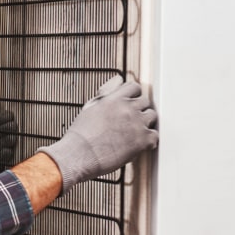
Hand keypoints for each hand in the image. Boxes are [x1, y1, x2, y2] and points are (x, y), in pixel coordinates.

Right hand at [37, 78, 157, 191]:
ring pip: (152, 116)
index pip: (134, 87)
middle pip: (145, 101)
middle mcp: (128, 109)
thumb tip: (118, 79)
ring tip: (133, 132)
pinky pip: (155, 136)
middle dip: (139, 109)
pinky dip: (148, 141)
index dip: (132, 96)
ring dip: (145, 123)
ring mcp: (137, 124)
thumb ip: (106, 91)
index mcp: (114, 99)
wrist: (79, 156)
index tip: (130, 104)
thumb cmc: (81, 135)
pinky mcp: (142, 141)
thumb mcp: (91, 107)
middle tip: (130, 121)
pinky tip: (138, 144)